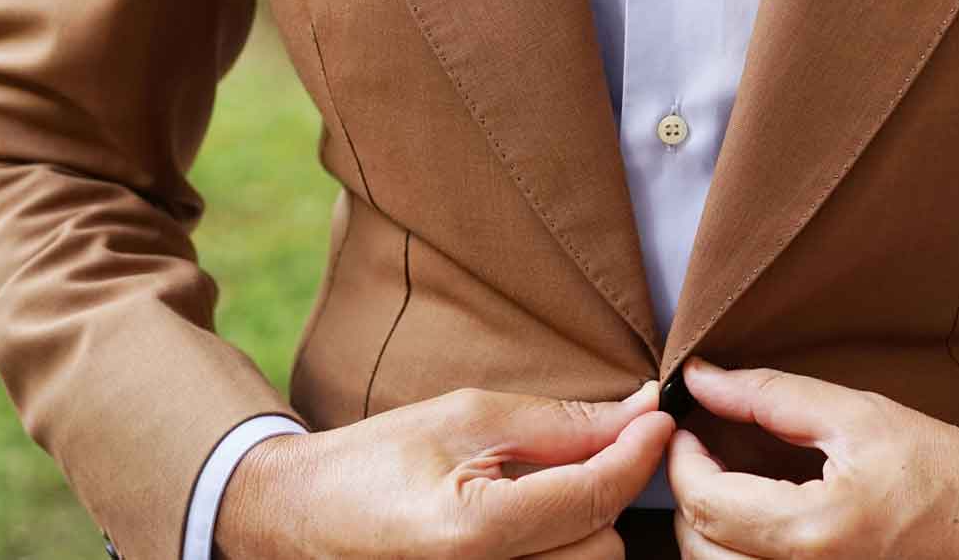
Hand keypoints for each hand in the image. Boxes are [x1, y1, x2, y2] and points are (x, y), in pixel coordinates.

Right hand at [216, 379, 672, 558]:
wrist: (301, 520)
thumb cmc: (377, 460)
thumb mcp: (466, 417)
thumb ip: (560, 423)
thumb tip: (641, 413)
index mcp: (472, 535)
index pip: (594, 496)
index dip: (638, 452)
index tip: (658, 418)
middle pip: (604, 547)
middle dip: (604, 494)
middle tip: (581, 454)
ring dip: (584, 529)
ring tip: (542, 494)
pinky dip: (561, 552)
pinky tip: (537, 527)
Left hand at [665, 357, 958, 557]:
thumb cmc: (947, 471)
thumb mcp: (860, 415)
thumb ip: (771, 396)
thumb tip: (702, 378)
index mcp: (811, 532)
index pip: (703, 501)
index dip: (681, 457)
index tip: (690, 423)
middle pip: (699, 547)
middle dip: (690, 492)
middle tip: (706, 448)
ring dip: (710, 527)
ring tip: (732, 481)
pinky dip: (739, 552)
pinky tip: (760, 516)